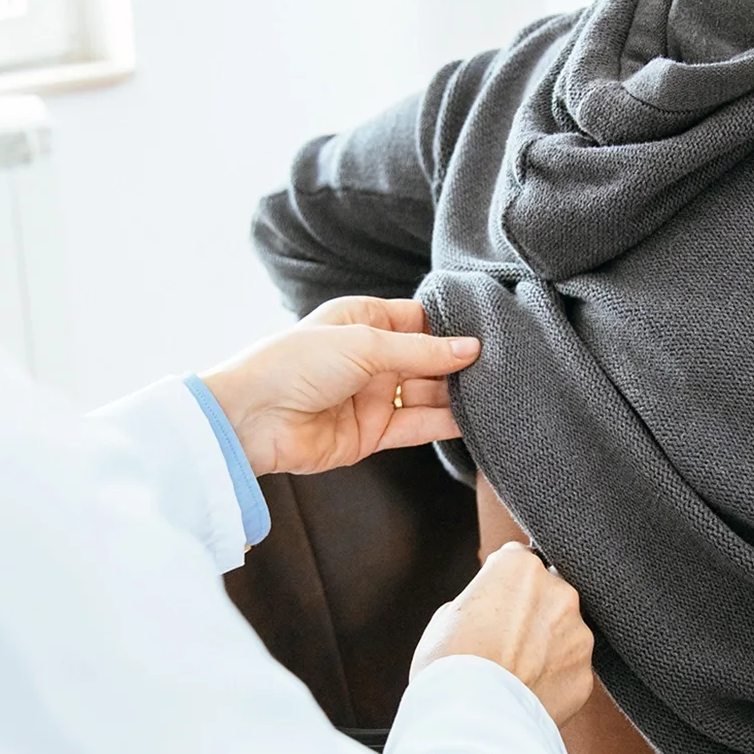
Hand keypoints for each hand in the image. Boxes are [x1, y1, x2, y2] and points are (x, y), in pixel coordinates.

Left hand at [200, 297, 479, 476]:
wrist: (252, 419)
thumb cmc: (294, 365)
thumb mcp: (363, 344)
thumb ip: (420, 350)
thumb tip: (469, 347)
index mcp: (360, 321)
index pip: (417, 320)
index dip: (449, 326)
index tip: (488, 331)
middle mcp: (368, 358)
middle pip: (426, 360)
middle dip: (458, 364)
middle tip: (502, 366)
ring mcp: (370, 397)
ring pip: (426, 394)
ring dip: (456, 395)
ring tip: (497, 392)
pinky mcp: (371, 434)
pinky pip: (416, 426)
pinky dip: (444, 424)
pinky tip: (475, 419)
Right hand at [412, 542, 596, 724]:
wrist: (470, 720)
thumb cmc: (449, 664)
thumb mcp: (447, 616)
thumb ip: (480, 601)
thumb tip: (490, 609)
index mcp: (520, 568)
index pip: (518, 560)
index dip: (502, 584)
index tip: (492, 604)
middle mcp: (559, 593)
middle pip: (548, 595)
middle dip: (531, 613)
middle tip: (503, 642)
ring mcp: (577, 635)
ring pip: (564, 633)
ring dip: (546, 646)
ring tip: (514, 673)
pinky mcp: (585, 674)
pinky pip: (569, 670)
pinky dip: (553, 679)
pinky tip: (526, 692)